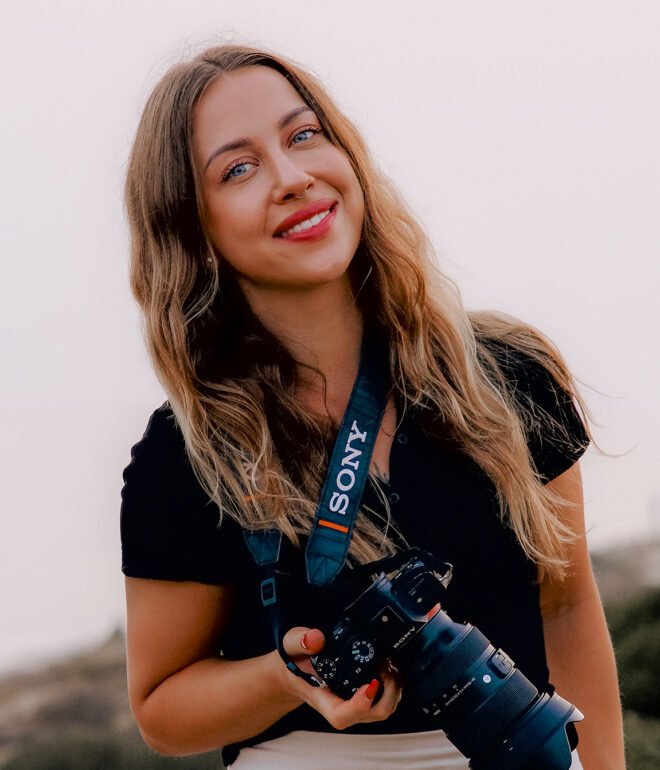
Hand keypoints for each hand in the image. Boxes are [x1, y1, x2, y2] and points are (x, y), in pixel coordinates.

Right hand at [276, 626, 402, 730]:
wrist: (295, 668)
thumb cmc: (294, 660)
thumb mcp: (290, 644)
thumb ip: (300, 640)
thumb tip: (316, 638)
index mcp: (322, 698)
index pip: (342, 716)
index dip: (360, 705)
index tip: (370, 683)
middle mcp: (341, 705)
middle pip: (373, 714)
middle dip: (388, 691)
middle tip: (386, 664)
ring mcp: (354, 703)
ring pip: (383, 708)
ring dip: (393, 687)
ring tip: (389, 661)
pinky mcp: (363, 697)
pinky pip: (385, 699)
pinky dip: (393, 685)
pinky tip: (388, 665)